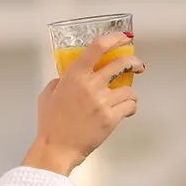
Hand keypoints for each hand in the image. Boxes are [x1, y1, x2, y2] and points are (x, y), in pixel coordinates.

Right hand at [23, 32, 143, 175]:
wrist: (56, 148)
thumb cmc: (50, 124)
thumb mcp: (47, 95)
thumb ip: (59, 82)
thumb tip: (68, 78)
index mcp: (74, 75)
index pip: (98, 47)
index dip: (115, 39)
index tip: (124, 38)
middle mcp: (90, 84)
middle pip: (120, 63)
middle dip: (134, 62)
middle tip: (138, 65)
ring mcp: (102, 101)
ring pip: (129, 88)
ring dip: (130, 92)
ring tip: (125, 98)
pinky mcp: (111, 117)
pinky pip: (130, 105)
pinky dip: (131, 107)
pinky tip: (125, 111)